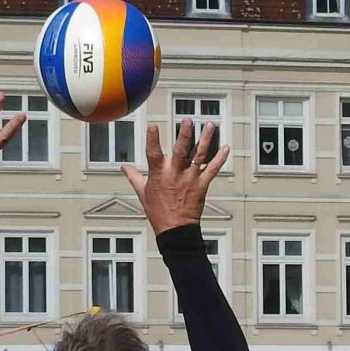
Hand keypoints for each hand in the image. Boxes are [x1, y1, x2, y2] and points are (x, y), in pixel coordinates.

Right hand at [123, 119, 230, 234]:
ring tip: (210, 125)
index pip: (153, 154)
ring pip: (199, 156)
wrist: (175, 230)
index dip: (152, 140)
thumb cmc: (157, 211)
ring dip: (206, 140)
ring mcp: (190, 179)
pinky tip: (226, 147)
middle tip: (188, 120)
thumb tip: (123, 166)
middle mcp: (175, 174)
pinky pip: (212, 170)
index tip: (152, 126)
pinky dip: (220, 159)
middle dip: (185, 134)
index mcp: (159, 175)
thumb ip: (134, 176)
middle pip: (181, 151)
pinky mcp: (202, 186)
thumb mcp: (142, 193)